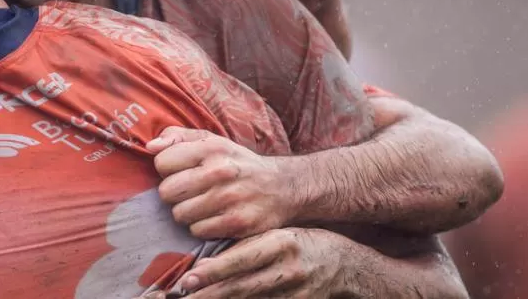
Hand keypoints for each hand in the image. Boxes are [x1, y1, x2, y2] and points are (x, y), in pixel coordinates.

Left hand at [149, 127, 296, 238]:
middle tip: (188, 192)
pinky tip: (213, 217)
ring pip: (180, 214)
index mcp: (211, 148)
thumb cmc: (236, 163)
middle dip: (173, 194)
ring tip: (201, 204)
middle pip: (166, 192)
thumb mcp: (211, 141)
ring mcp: (230, 199)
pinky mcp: (238, 223)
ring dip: (186, 212)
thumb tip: (150, 147)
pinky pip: (198, 231)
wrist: (282, 186)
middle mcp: (221, 172)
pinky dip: (201, 227)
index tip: (180, 171)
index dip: (166, 169)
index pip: (162, 163)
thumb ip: (176, 137)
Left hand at [173, 228, 347, 297]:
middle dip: (210, 294)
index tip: (190, 278)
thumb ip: (244, 247)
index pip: (242, 259)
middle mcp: (288, 270)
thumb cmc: (301, 243)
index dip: (214, 271)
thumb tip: (206, 262)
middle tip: (184, 297)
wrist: (344, 264)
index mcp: (281, 244)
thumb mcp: (275, 235)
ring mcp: (296, 293)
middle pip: (243, 287)